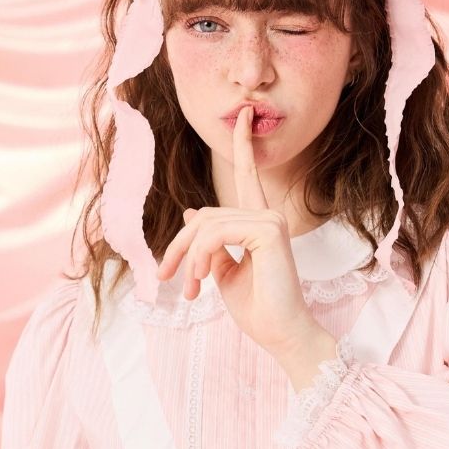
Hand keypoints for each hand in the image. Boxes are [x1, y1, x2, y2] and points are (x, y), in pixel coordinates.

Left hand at [155, 105, 317, 355]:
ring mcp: (271, 221)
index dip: (243, 145)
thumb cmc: (257, 309)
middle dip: (180, 245)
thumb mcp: (223, 273)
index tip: (243, 115)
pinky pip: (217, 234)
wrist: (280, 334)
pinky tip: (202, 281)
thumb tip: (193, 215)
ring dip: (189, 257)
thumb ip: (210, 245)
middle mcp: (268, 216)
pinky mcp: (269, 231)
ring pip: (207, 224)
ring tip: (190, 288)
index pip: (248, 175)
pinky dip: (201, 257)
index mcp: (259, 223)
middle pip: (205, 214)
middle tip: (168, 277)